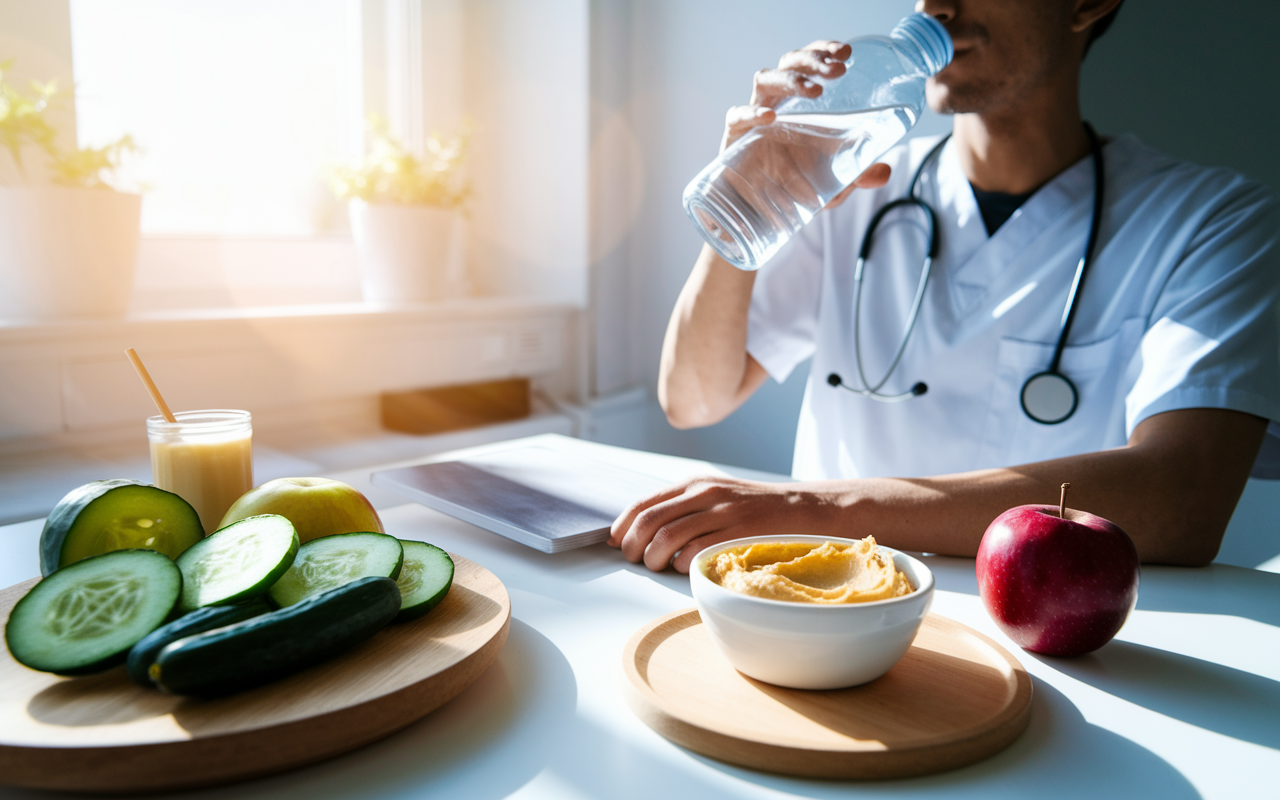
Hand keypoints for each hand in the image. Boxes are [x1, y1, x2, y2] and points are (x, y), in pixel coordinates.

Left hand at [608, 477, 837, 572]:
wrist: (804, 510)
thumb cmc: (756, 510)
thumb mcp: (717, 497)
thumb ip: (683, 509)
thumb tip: (641, 532)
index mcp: (695, 484)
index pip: (645, 503)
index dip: (622, 525)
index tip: (615, 542)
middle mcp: (705, 494)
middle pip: (650, 521)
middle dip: (633, 545)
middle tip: (634, 560)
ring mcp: (722, 513)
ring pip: (668, 538)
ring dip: (654, 559)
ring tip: (658, 567)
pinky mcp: (738, 534)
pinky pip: (696, 553)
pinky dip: (682, 565)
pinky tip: (686, 568)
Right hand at [719, 40, 890, 207]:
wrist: (759, 215)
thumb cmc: (793, 188)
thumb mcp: (832, 184)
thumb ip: (856, 175)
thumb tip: (883, 171)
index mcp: (797, 103)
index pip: (808, 63)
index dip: (823, 51)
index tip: (846, 53)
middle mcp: (775, 103)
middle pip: (788, 63)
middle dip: (813, 61)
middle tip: (838, 70)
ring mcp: (752, 118)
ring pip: (765, 80)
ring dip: (791, 79)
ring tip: (815, 90)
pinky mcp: (734, 138)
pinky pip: (737, 117)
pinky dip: (751, 113)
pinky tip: (770, 117)